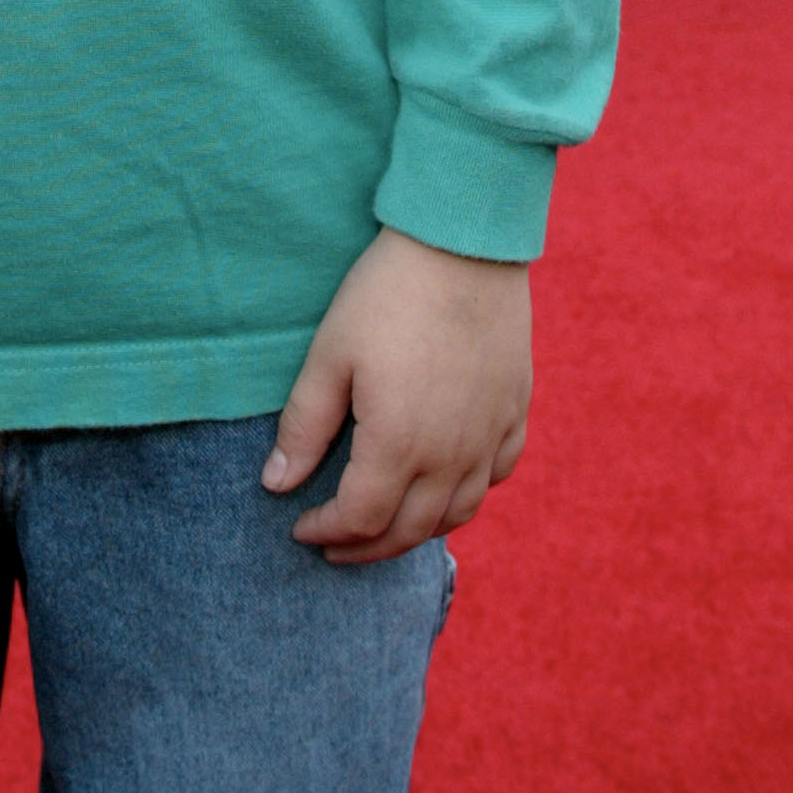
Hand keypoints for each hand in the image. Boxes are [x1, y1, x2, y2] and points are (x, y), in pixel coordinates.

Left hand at [262, 227, 531, 565]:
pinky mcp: (515, 411)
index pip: (361, 519)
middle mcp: (452, 456)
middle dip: (366, 548)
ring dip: (416, 530)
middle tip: (334, 547)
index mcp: (399, 445)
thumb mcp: (330, 356)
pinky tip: (446, 484)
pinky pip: (496, 475)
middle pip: (410, 531)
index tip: (299, 526)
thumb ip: (304, 427)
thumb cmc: (386, 294)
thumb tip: (277, 485)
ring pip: (458, 513)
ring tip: (385, 524)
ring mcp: (489, 436)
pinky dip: (467, 494)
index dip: (326, 531)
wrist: (464, 244)